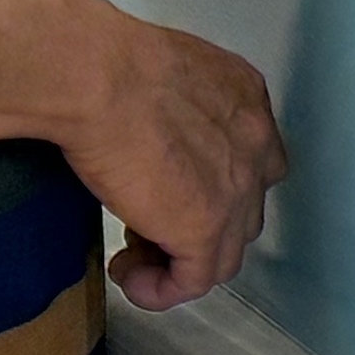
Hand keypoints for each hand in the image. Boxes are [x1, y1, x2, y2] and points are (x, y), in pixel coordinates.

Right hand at [68, 14, 286, 309]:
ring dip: (180, 259)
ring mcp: (238, 189)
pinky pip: (194, 281)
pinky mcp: (206, 228)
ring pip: (224, 252)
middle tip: (143, 220)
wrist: (98, 78)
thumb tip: (147, 131)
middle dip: (198, 224)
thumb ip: (174, 107)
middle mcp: (257, 142)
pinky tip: (128, 276)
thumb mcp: (163, 74)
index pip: (251, 159)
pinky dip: (162, 290)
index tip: (166, 186)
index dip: (213, 184)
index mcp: (246, 97)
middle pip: (243, 209)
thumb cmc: (109, 64)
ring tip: (132, 252)